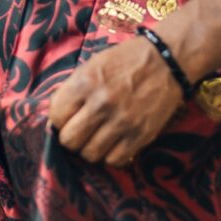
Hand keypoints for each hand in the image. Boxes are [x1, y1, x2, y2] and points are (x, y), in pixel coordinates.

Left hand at [47, 37, 184, 166]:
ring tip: (98, 138)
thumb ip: (71, 90)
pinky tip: (114, 143)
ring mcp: (122, 121)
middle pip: (70, 141)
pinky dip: (111, 155)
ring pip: (90, 154)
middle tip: (81, 131)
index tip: (68, 118)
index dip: (60, 120)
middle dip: (72, 138)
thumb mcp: (91, 66)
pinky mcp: (141, 134)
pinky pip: (115, 160)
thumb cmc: (125, 61)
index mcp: (85, 83)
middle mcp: (101, 103)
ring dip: (91, 149)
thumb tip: (54, 116)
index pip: (56, 117)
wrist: (166, 60)